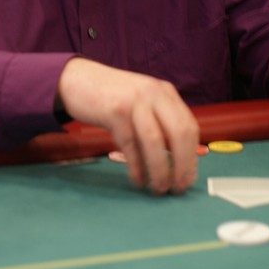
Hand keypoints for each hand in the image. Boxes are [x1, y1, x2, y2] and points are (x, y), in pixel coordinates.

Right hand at [57, 58, 198, 194]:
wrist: (76, 79)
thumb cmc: (110, 97)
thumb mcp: (141, 102)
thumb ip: (159, 122)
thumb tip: (178, 163)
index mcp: (165, 92)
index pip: (190, 127)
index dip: (192, 157)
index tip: (187, 179)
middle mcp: (154, 93)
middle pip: (179, 133)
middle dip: (182, 166)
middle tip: (177, 189)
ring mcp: (135, 100)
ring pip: (156, 142)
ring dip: (160, 170)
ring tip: (158, 189)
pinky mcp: (114, 111)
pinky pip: (131, 145)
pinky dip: (137, 167)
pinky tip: (137, 179)